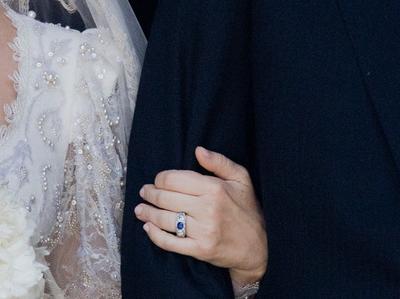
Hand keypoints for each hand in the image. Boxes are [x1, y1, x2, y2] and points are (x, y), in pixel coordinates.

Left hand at [134, 146, 266, 286]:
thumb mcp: (241, 179)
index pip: (174, 179)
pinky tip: (148, 228)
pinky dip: (154, 235)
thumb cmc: (248, 209)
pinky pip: (170, 242)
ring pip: (165, 219)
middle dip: (150, 194)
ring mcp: (203, 231)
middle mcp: (207, 209)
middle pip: (166, 198)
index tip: (157, 180)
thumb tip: (198, 150)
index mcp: (214, 188)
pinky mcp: (200, 249)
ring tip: (139, 209)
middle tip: (144, 192)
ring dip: (147, 213)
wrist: (260, 246)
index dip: (160, 179)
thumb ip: (219, 161)